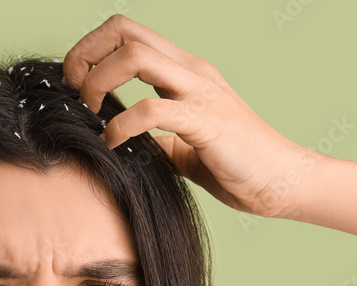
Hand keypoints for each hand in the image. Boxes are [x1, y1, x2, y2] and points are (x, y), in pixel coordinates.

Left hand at [60, 14, 313, 219]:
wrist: (281, 182)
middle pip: (125, 32)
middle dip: (86, 56)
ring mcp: (201, 92)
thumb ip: (156, 136)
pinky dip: (122, 125)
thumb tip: (120, 141)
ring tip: (91, 116)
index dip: (92, 48)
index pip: (128, 32)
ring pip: (135, 57)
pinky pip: (152, 110)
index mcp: (186, 70)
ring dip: (99, 82)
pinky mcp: (206, 121)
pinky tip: (114, 144)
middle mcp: (192, 70)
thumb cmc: (237, 166)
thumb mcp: (185, 146)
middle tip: (75, 94)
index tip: (76, 84)